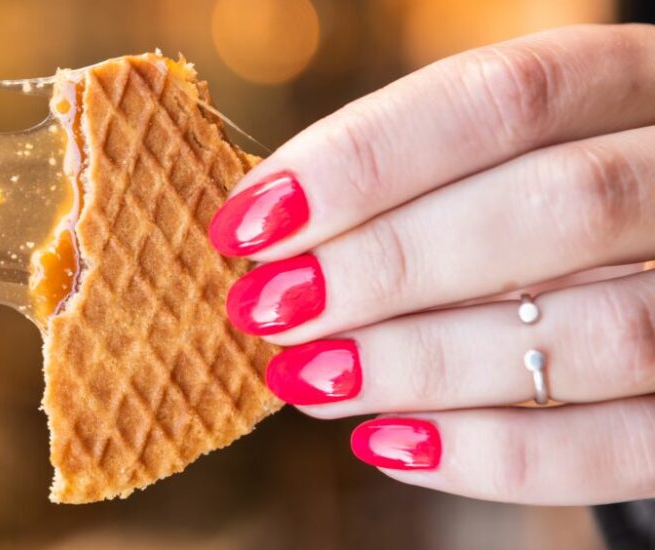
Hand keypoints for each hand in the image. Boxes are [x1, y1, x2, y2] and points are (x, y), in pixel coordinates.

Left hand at [210, 24, 654, 504]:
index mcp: (637, 83)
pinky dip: (497, 455)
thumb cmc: (543, 208)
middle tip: (270, 309)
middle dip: (389, 265)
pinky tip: (388, 443)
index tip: (251, 221)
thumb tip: (266, 238)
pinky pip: (623, 447)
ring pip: (600, 332)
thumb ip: (414, 181)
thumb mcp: (500, 158)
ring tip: (310, 379)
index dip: (364, 159)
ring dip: (426, 364)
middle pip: (560, 205)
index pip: (506, 95)